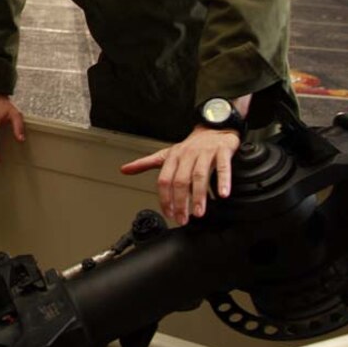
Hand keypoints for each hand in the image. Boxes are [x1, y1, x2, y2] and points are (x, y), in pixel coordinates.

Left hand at [120, 127, 238, 224]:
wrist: (213, 127)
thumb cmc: (190, 146)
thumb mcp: (166, 154)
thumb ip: (145, 163)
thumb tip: (125, 170)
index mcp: (172, 157)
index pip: (164, 180)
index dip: (164, 198)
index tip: (168, 213)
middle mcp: (187, 155)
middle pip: (180, 180)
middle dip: (181, 202)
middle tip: (183, 219)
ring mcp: (205, 152)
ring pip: (200, 176)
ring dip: (199, 196)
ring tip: (199, 212)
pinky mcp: (222, 151)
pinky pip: (223, 167)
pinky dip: (223, 181)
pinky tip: (223, 194)